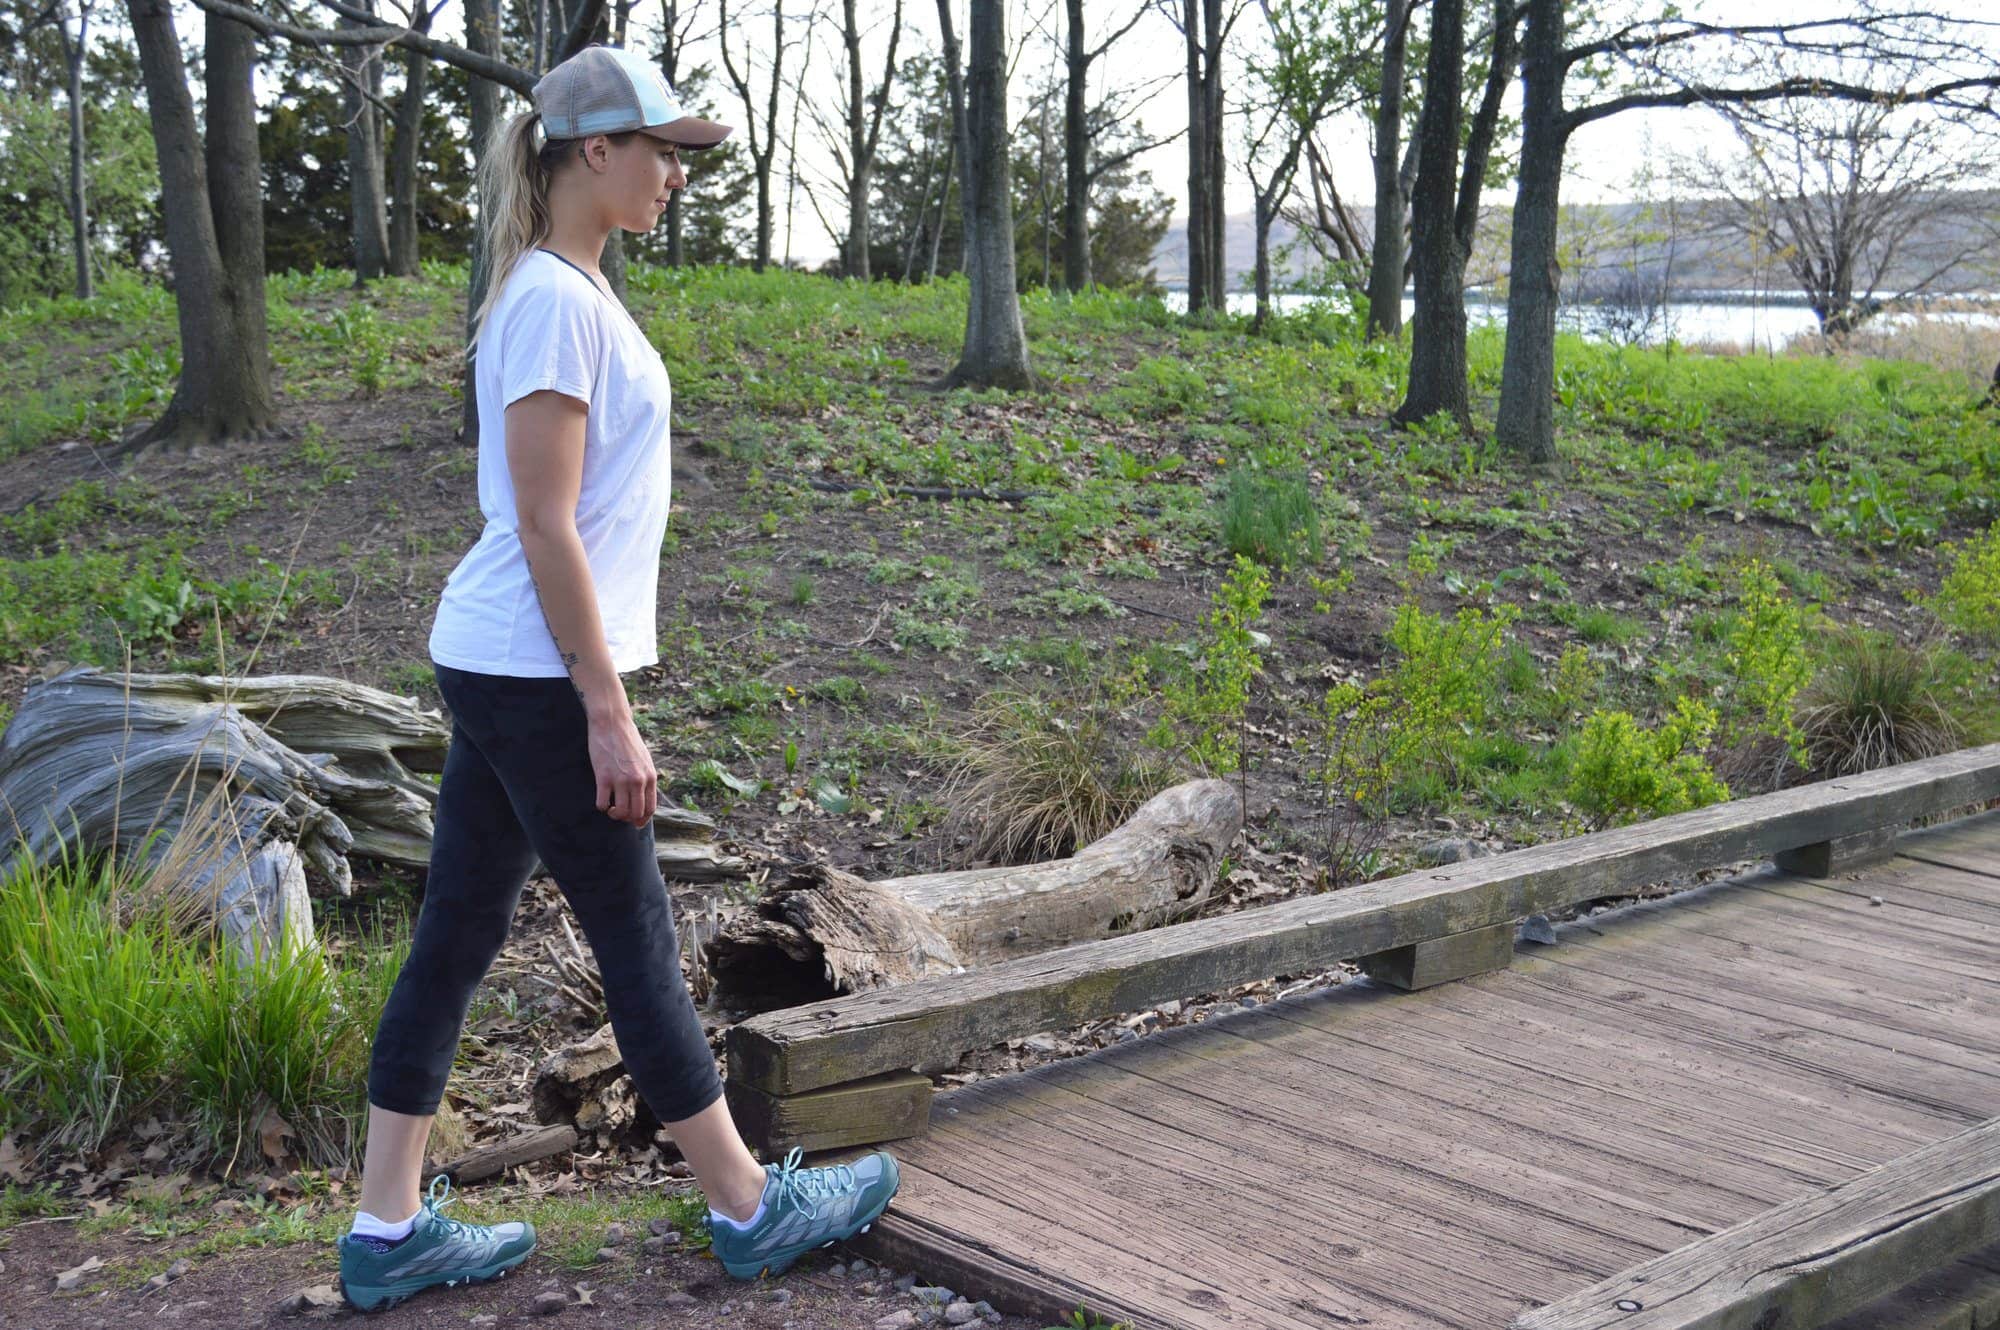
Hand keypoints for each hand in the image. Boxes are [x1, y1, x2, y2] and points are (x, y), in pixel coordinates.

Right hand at [587, 711, 657, 827]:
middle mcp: (638, 781)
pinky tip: (601, 799)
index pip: (650, 808)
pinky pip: (602, 803)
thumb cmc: (628, 741)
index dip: (642, 820)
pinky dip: (601, 806)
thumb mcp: (645, 760)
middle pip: (635, 813)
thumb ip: (645, 778)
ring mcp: (621, 779)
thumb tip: (642, 797)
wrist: (612, 723)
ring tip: (610, 808)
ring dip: (614, 814)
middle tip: (619, 813)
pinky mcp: (603, 777)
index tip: (635, 822)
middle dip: (627, 818)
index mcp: (650, 777)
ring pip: (619, 812)